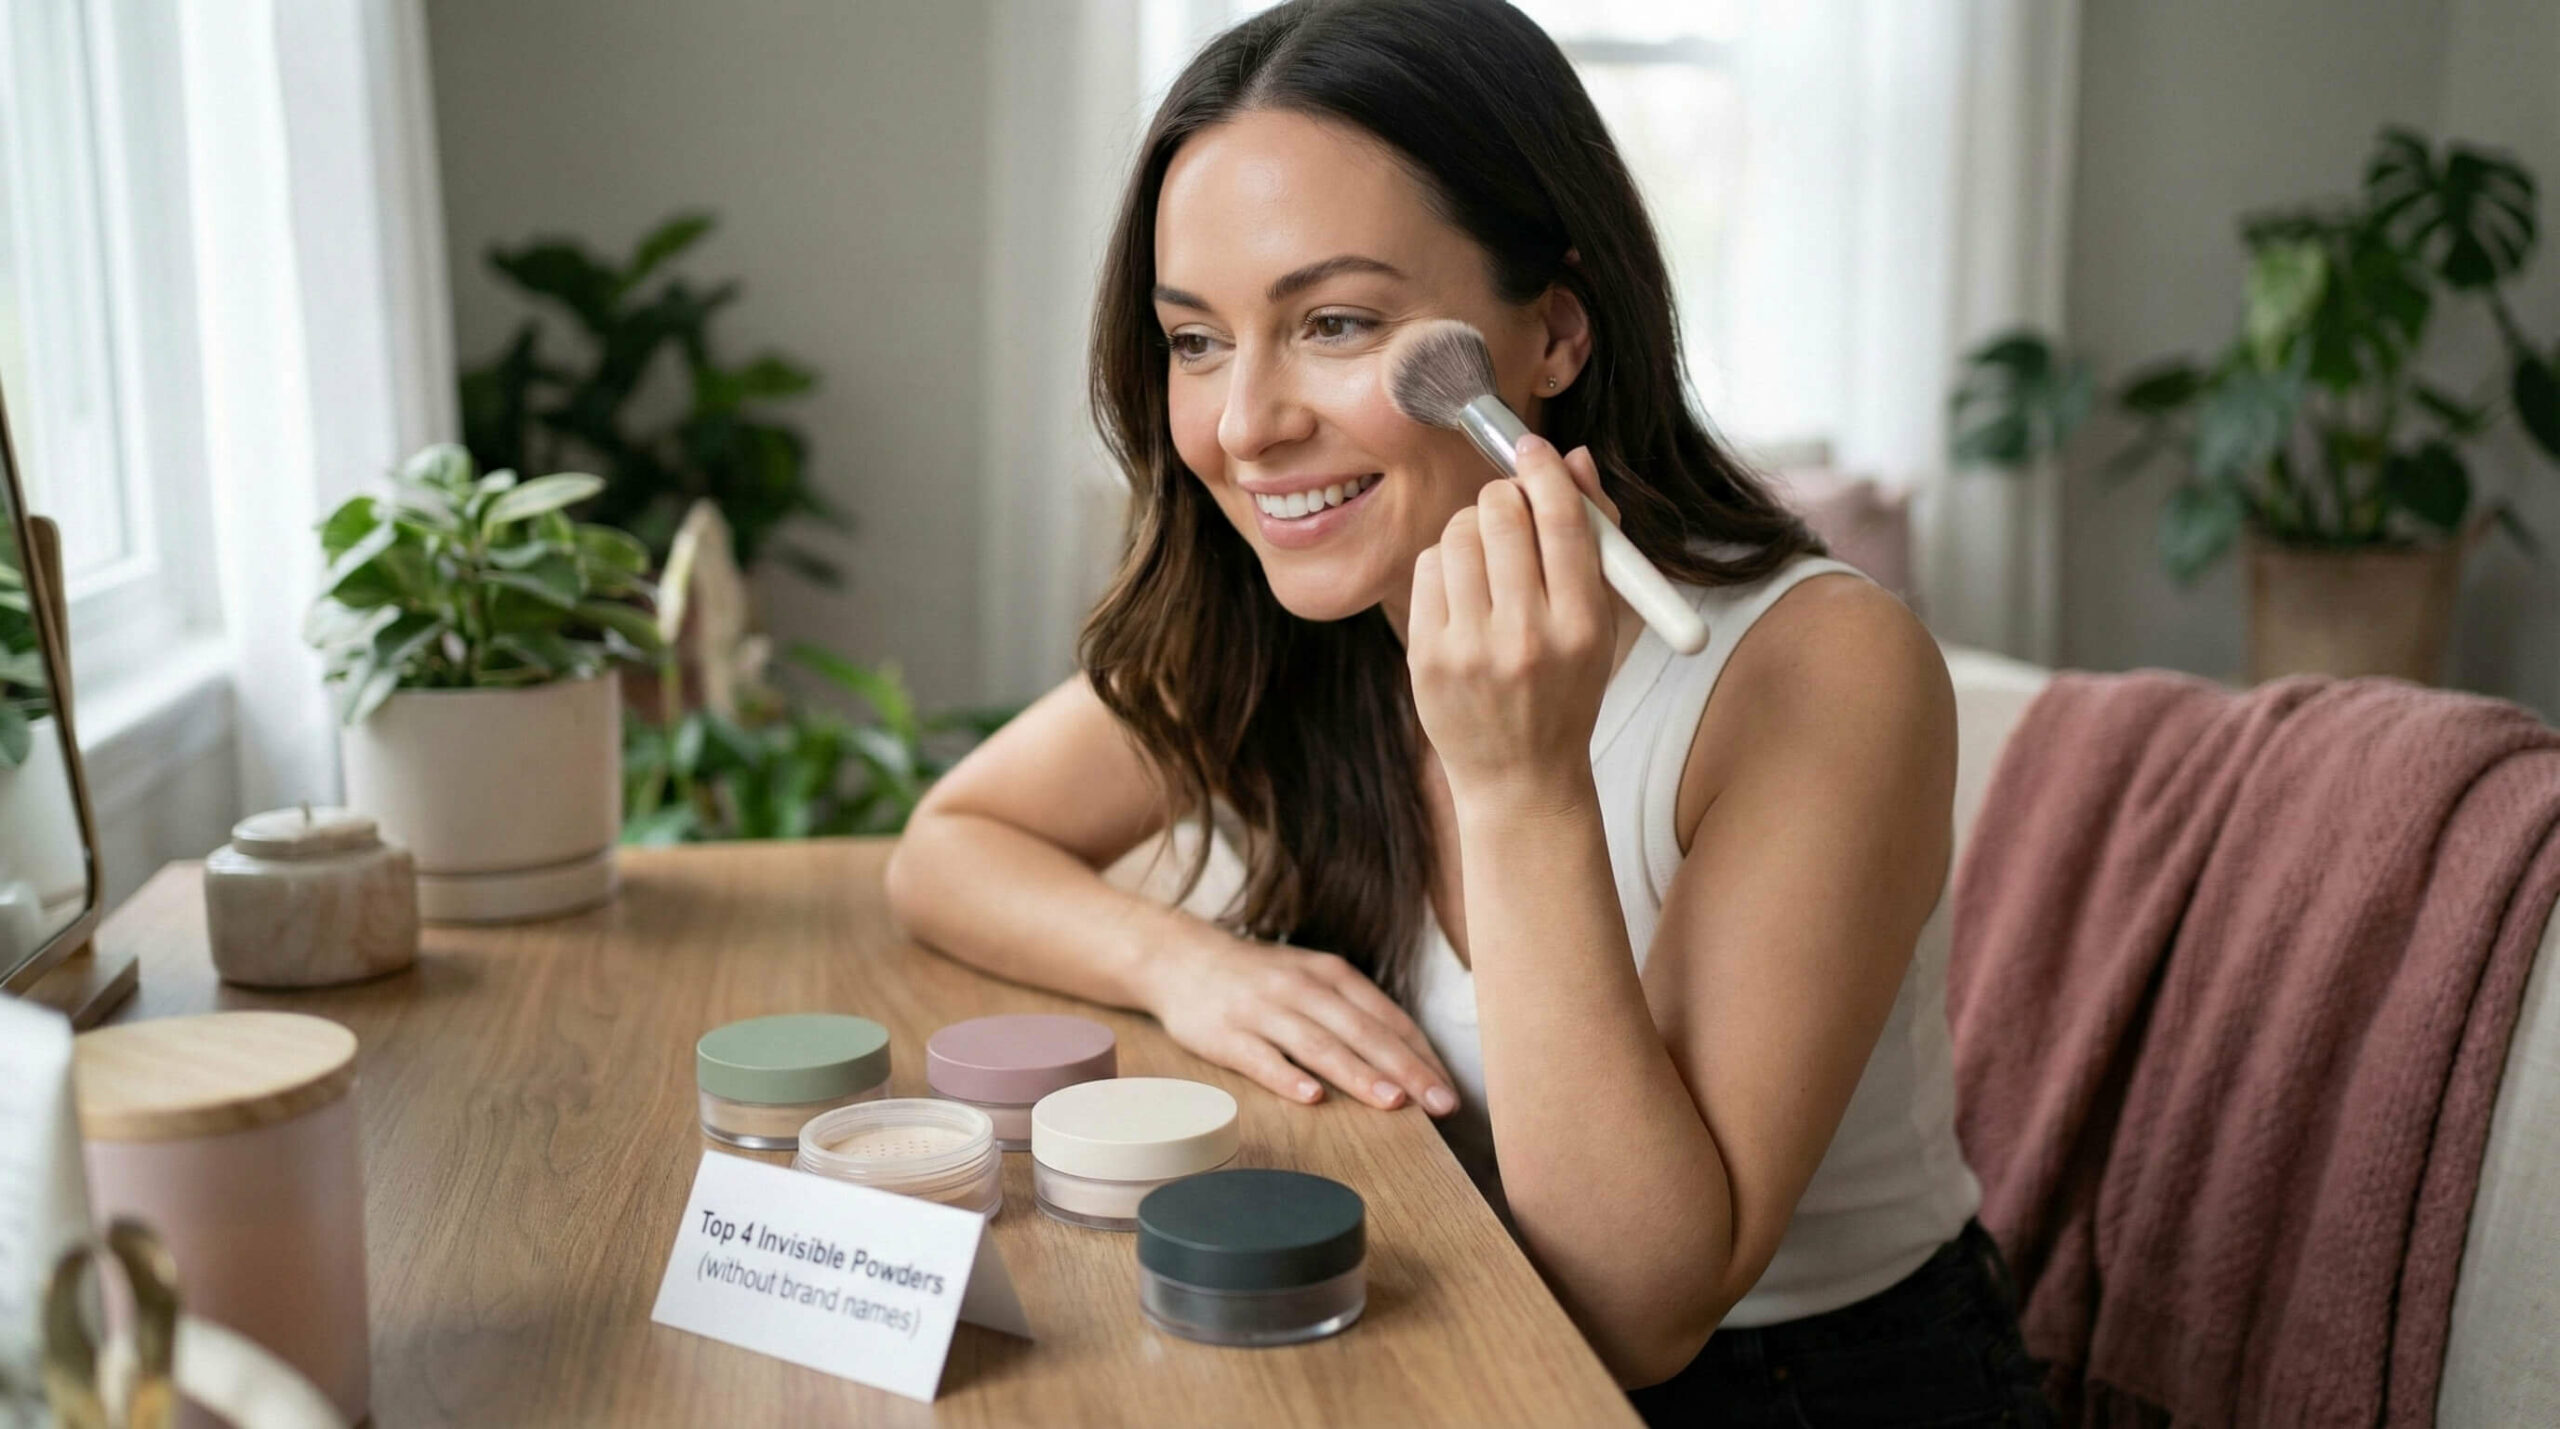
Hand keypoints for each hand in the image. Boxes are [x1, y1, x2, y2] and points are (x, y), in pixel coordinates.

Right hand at [1140, 930, 1458, 1114]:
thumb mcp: (1311, 978)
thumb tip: (1408, 1057)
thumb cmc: (1259, 978)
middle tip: (1441, 1104)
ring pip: (1318, 1045)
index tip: (1450, 1090)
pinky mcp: (1226, 1034)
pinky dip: (1288, 1077)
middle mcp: (1302, 988)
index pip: (1388, 1018)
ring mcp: (1263, 1010)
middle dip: (1406, 1069)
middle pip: (1363, 1031)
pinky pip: (1261, 1058)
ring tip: (1393, 1103)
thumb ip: (1353, 1011)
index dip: (1422, 1055)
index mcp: (1331, 975)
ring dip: (1358, 1074)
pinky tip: (1313, 1098)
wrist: (1180, 958)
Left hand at [1409, 436, 1621, 800]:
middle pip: (1502, 515)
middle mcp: (1527, 636)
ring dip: (1473, 527)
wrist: (1521, 776)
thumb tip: (1573, 458)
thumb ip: (1596, 537)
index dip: (1543, 470)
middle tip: (1510, 508)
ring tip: (1488, 558)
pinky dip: (1446, 562)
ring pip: (1458, 533)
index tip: (1532, 448)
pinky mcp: (1428, 658)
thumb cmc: (1569, 687)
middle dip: (1504, 496)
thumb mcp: (1604, 621)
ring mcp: (1471, 649)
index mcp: (1583, 625)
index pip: (1560, 519)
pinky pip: (1428, 567)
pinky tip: (1464, 590)